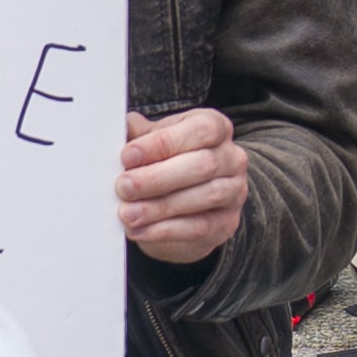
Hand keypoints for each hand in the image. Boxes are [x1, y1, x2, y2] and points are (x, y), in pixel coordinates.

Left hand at [116, 108, 250, 265]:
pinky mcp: (228, 223)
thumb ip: (138, 134)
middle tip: (123, 187)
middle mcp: (232, 157)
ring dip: (160, 207)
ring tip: (127, 213)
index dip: (163, 142)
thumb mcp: (153, 141)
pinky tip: (139, 230)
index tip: (127, 156)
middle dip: (157, 177)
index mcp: (216, 127)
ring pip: (204, 197)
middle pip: (203, 165)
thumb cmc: (168, 162)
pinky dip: (165, 230)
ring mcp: (235, 191)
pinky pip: (200, 227)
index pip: (200, 130)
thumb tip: (121, 126)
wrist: (186, 203)